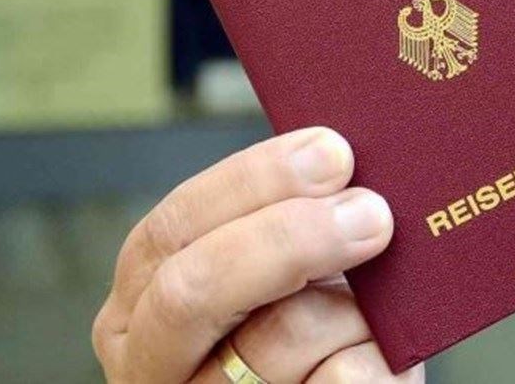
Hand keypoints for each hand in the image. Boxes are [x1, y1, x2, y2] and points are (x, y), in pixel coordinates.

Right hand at [92, 127, 425, 382]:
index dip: (251, 181)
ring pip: (281, 332)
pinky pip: (339, 378)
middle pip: (195, 286)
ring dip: (351, 308)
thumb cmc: (307, 341)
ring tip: (372, 311)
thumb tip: (332, 153)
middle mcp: (150, 364)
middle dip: (290, 236)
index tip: (330, 152)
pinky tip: (376, 357)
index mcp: (137, 308)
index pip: (171, 229)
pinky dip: (377, 358)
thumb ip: (279, 222)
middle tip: (371, 211)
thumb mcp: (273, 277)